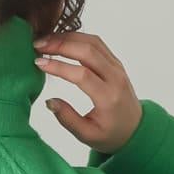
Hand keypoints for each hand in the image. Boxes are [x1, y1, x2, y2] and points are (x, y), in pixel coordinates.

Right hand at [32, 31, 142, 151]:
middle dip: (60, 45)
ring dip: (67, 38)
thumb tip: (49, 101)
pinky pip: (96, 43)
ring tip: (46, 41)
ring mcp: (117, 67)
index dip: (59, 66)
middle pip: (87, 51)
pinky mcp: (115, 61)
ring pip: (92, 42)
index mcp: (108, 98)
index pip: (81, 75)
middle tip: (38, 45)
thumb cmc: (110, 135)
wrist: (135, 129)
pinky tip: (60, 40)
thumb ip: (68, 119)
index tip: (38, 63)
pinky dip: (77, 37)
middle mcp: (115, 78)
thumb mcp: (87, 135)